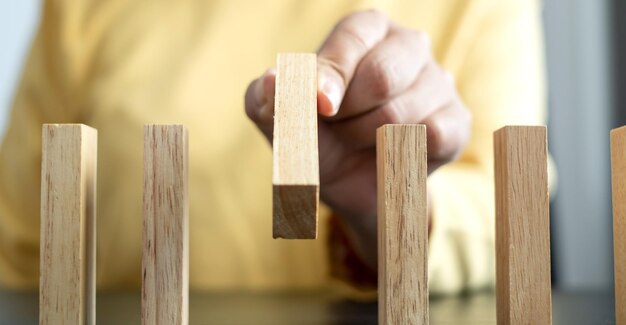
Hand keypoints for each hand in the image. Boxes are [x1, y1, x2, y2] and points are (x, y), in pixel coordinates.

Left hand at [245, 10, 470, 267]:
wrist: (352, 187)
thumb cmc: (316, 139)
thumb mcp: (281, 121)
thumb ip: (266, 98)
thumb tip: (272, 82)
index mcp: (365, 30)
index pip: (352, 38)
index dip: (332, 76)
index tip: (322, 108)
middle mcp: (408, 45)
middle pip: (383, 76)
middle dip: (348, 117)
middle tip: (338, 129)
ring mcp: (439, 81)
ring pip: (403, 113)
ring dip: (368, 141)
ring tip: (359, 141)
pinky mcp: (456, 120)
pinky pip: (433, 136)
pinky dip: (400, 156)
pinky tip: (389, 155)